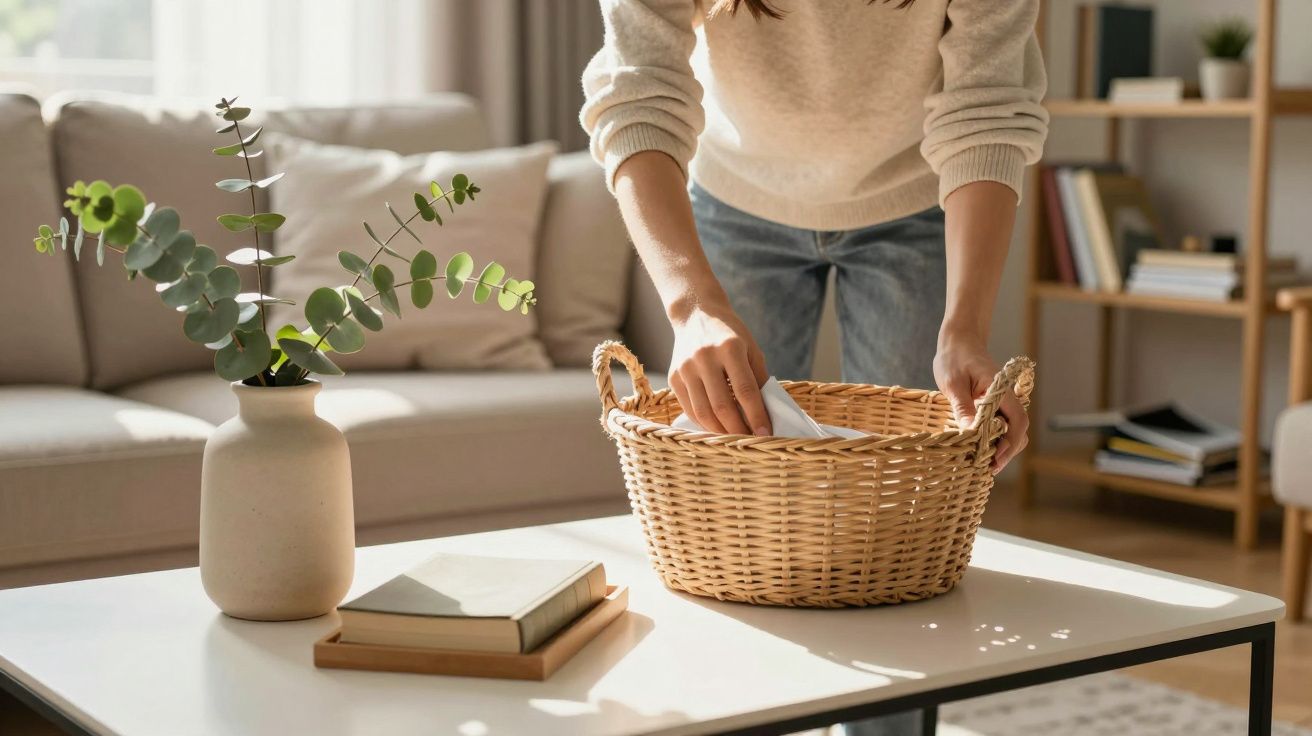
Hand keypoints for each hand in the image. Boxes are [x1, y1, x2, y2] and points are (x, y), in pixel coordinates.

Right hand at [668, 301, 770, 435]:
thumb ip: (758, 378)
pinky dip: (703, 423)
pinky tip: (716, 428)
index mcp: (729, 348)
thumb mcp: (751, 348)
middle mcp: (705, 357)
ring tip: (733, 440)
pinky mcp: (673, 377)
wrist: (695, 314)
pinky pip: (689, 408)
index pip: (745, 391)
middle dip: (738, 429)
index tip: (766, 433)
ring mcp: (686, 368)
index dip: (757, 416)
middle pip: (722, 405)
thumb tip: (766, 413)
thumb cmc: (730, 333)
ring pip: (703, 412)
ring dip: (720, 432)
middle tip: (750, 442)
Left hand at [934, 331, 1027, 473]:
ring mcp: (1001, 402)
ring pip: (1010, 430)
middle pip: (1018, 430)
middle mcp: (1007, 397)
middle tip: (987, 468)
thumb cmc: (954, 358)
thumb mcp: (953, 383)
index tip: (996, 458)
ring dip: (1001, 447)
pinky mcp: (993, 405)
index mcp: (1001, 389)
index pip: (1017, 420)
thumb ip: (963, 407)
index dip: (1010, 442)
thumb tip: (970, 433)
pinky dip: (994, 439)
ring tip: (983, 464)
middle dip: (1007, 451)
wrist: (958, 341)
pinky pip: (1000, 425)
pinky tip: (980, 450)